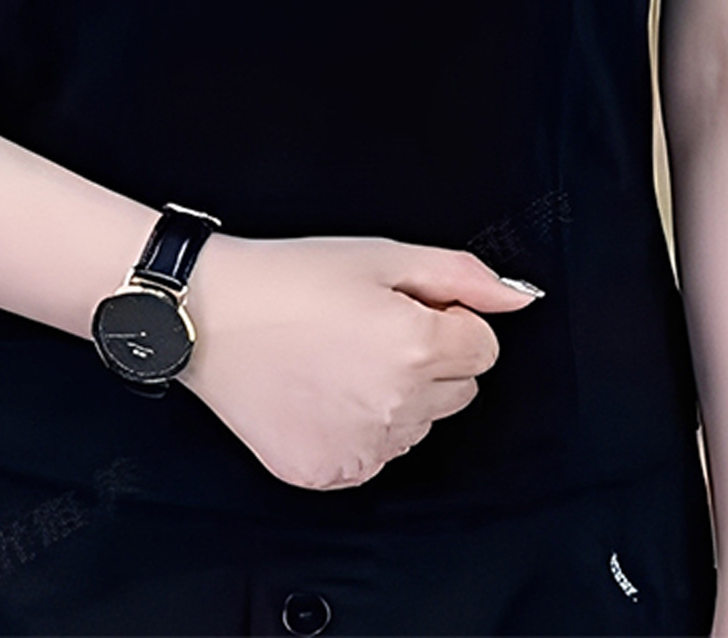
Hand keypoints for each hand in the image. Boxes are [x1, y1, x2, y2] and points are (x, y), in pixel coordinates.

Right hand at [175, 231, 540, 490]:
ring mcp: (362, 448)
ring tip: (336, 356)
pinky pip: (373, 456)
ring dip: (394, 397)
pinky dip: (356, 429)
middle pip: (456, 392)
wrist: (210, 315)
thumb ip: (462, 276)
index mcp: (417, 348)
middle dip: (427, 360)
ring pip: (416, 427)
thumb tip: (518, 299)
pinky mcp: (329, 473)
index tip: (404, 307)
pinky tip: (319, 390)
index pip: (483, 351)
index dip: (447, 321)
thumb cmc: (291, 278)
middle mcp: (398, 407)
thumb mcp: (382, 255)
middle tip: (368, 329)